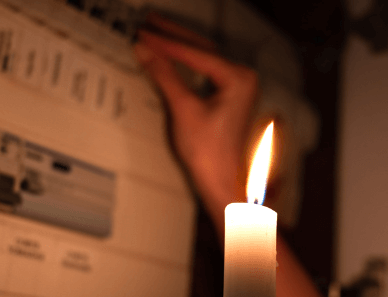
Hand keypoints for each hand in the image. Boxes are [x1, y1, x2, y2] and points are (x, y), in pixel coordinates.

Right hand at [134, 16, 259, 224]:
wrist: (221, 182)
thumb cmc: (210, 153)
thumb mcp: (183, 109)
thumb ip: (165, 76)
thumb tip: (145, 50)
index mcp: (239, 78)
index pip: (196, 53)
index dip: (167, 43)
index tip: (144, 33)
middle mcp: (243, 78)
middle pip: (202, 48)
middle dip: (173, 36)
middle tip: (148, 22)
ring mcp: (238, 86)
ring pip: (203, 56)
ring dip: (178, 45)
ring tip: (155, 31)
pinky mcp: (230, 95)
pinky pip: (205, 69)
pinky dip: (186, 61)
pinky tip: (171, 54)